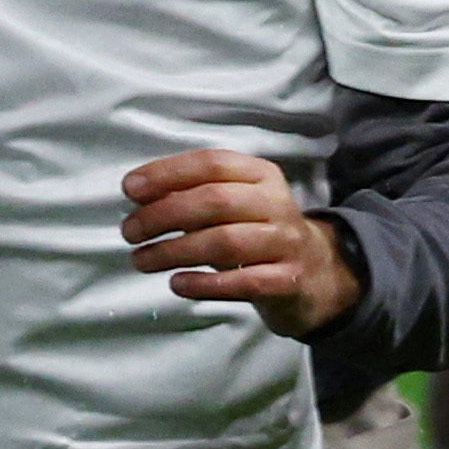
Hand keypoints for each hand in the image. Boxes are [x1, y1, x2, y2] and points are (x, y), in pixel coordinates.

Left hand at [123, 147, 361, 336]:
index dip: (166, 173)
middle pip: (214, 201)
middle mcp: (277, 203)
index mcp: (260, 174)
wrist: (319, 275)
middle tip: (129, 232)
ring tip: (142, 260)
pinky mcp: (290, 281)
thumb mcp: (234, 203)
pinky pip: (243, 282)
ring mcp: (287, 242)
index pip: (211, 164)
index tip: (129, 190)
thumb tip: (137, 194)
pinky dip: (204, 284)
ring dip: (174, 252)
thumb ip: (193, 193)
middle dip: (162, 215)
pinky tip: (177, 283)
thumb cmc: (257, 231)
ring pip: (224, 242)